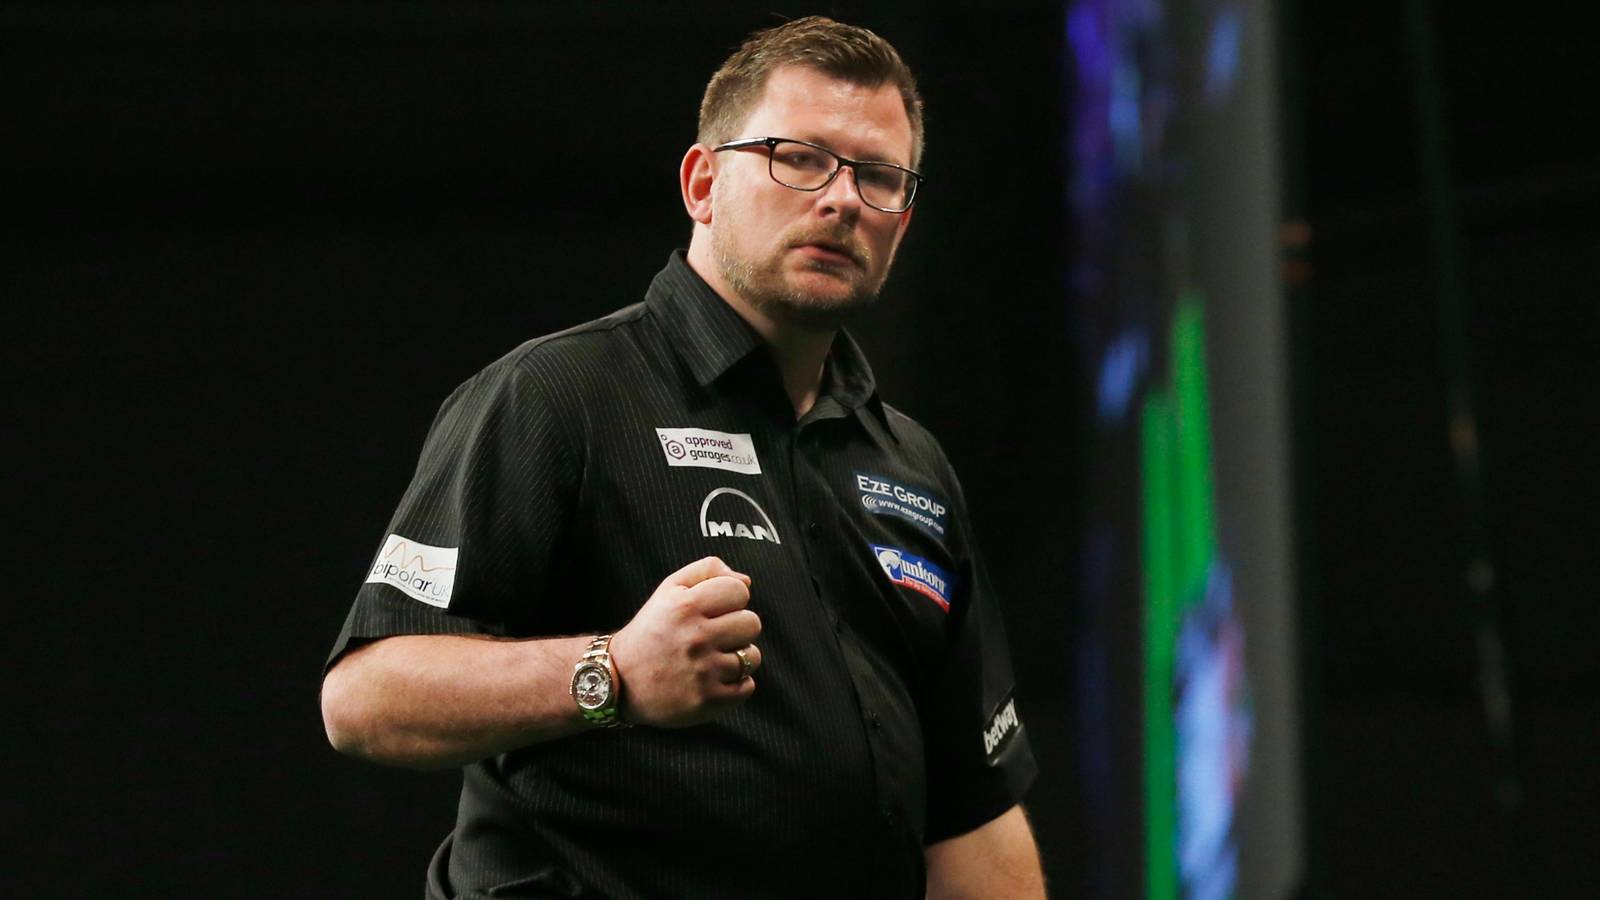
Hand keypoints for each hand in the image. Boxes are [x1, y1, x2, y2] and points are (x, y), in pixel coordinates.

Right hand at [608, 556, 762, 727]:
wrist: (620, 680)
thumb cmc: (652, 631)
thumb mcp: (669, 590)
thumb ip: (707, 572)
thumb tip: (746, 581)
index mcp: (685, 606)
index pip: (739, 591)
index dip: (732, 600)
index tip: (717, 611)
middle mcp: (694, 637)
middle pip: (752, 623)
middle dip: (738, 628)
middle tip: (716, 636)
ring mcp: (702, 671)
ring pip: (752, 657)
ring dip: (738, 658)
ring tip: (714, 659)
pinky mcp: (708, 700)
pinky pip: (747, 687)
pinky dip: (736, 684)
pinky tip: (715, 679)